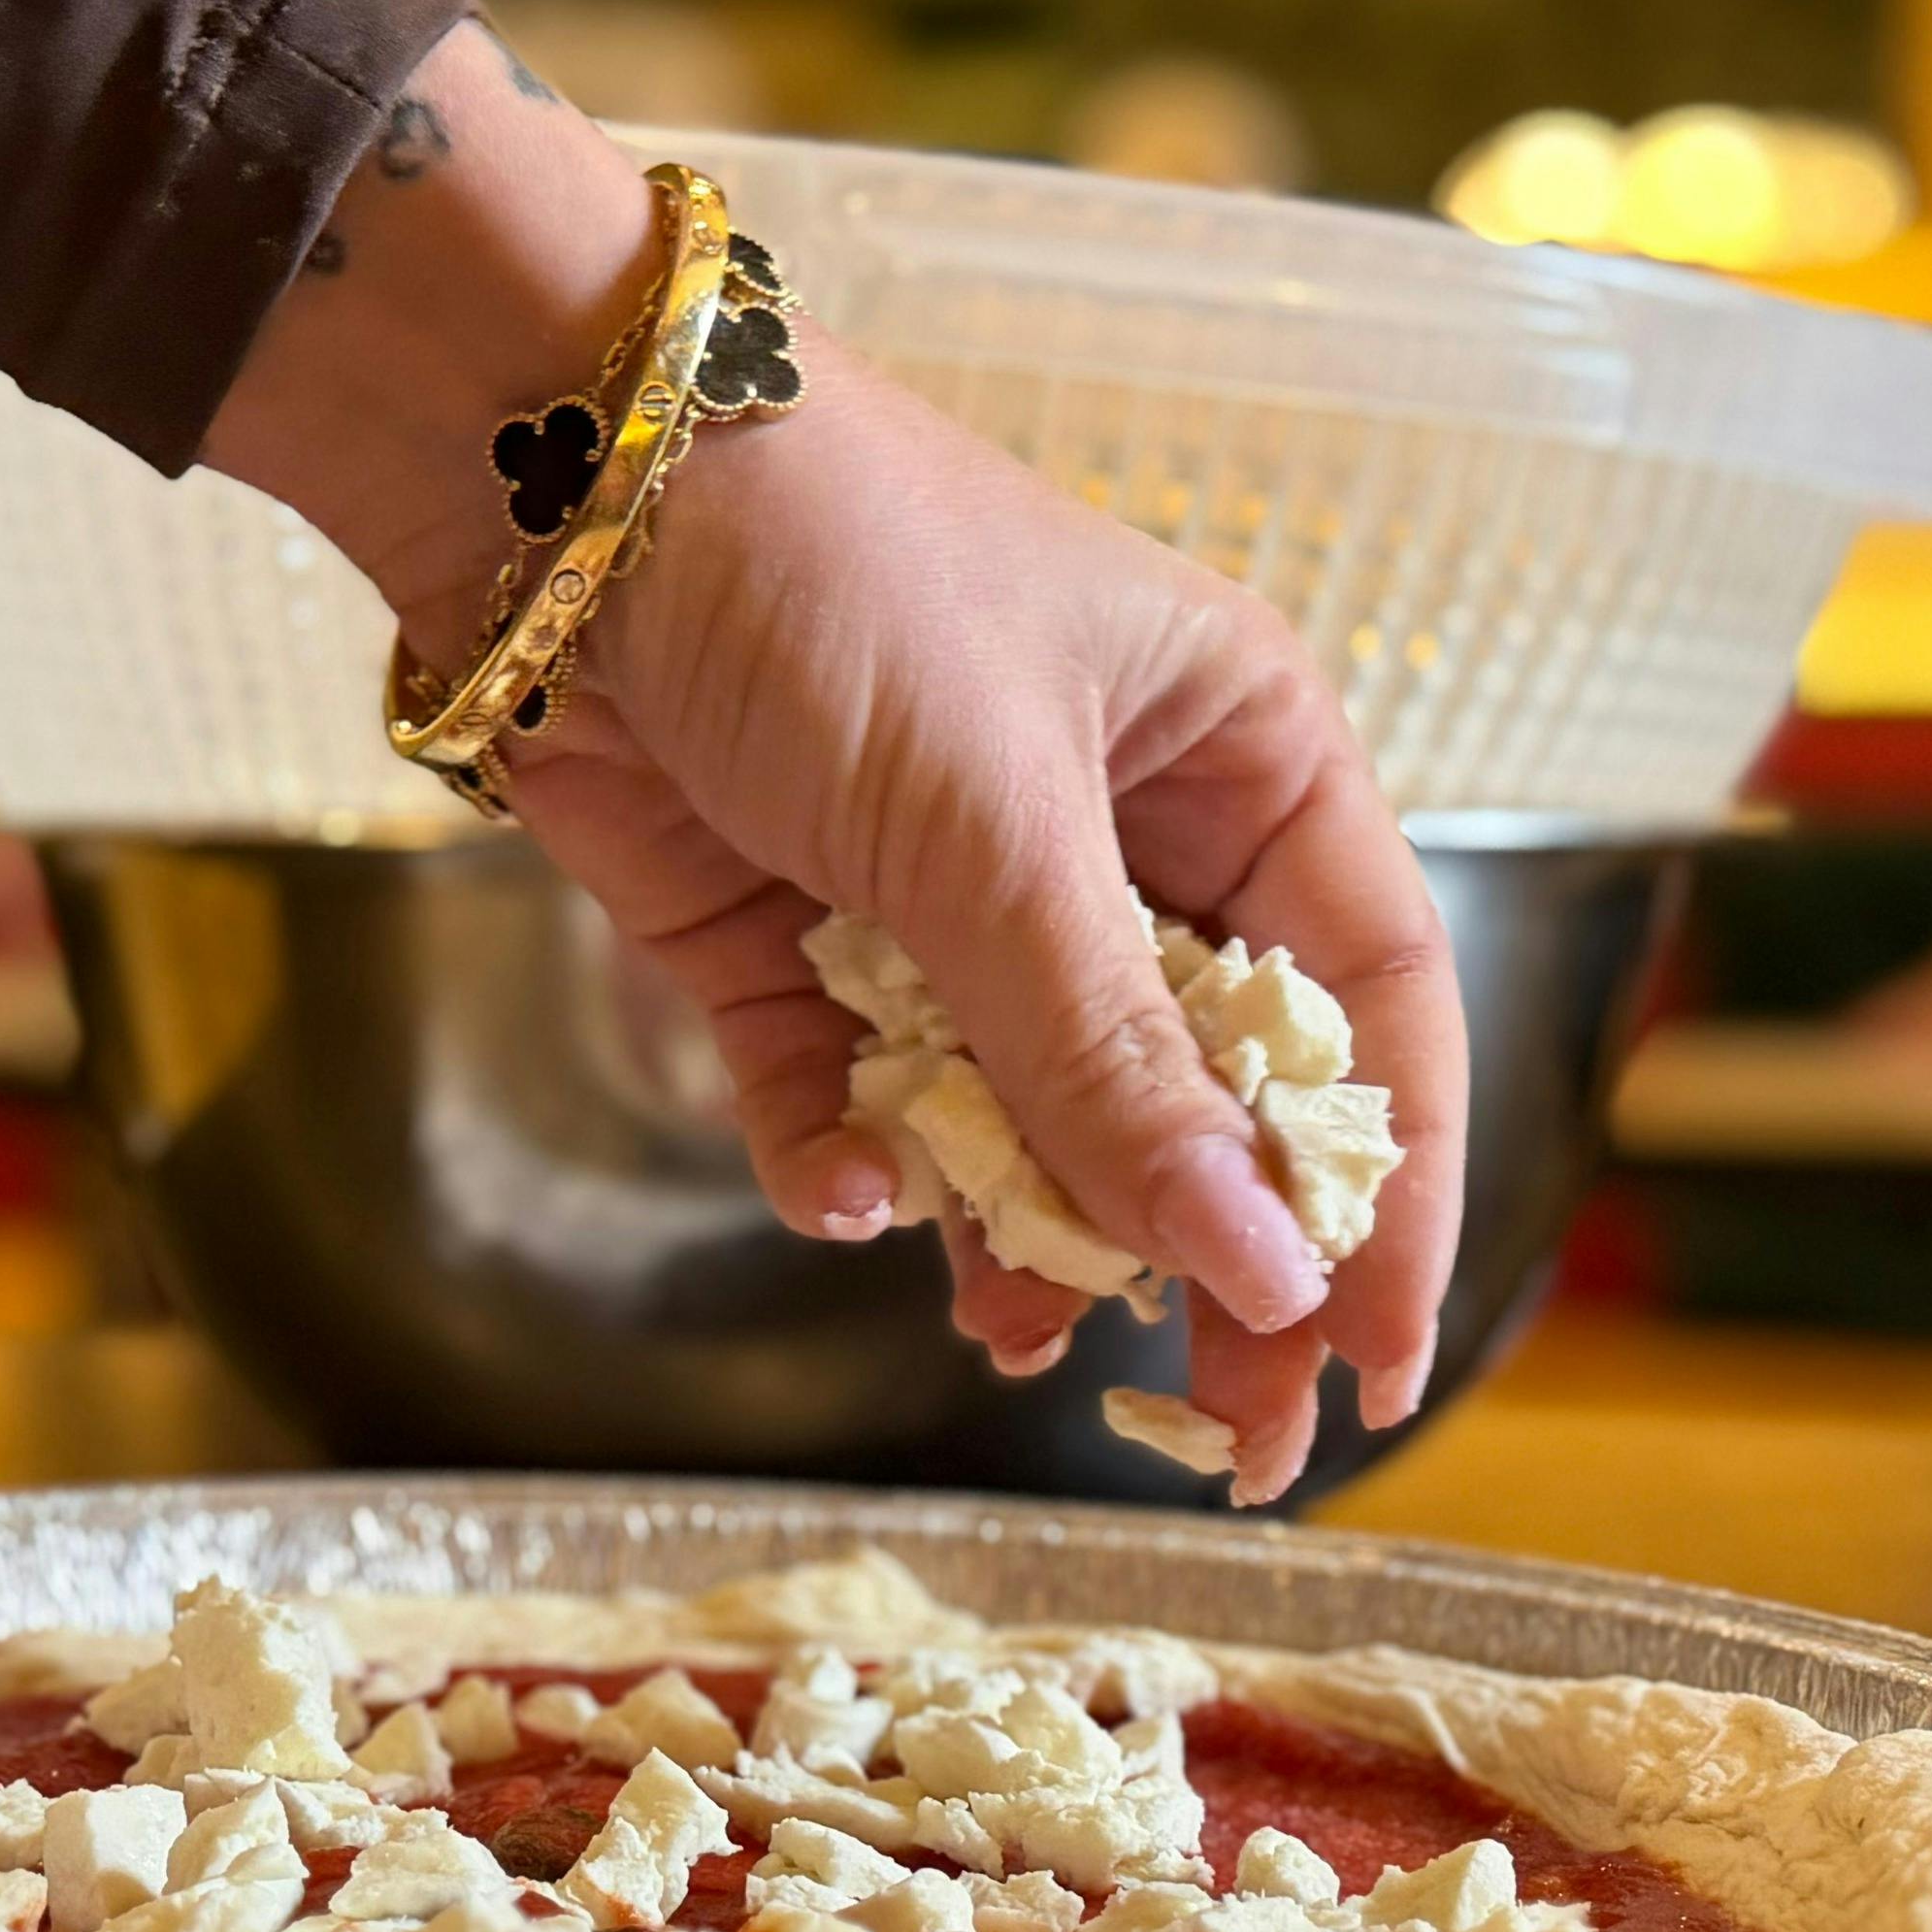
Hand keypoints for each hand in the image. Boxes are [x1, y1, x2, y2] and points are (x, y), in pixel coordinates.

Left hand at [503, 358, 1461, 1500]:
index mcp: (1237, 756)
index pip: (1365, 1008)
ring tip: (1004, 1331)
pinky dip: (852, 1162)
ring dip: (1018, 1232)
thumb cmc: (827, 577)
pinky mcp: (795, 943)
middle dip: (1207, 1259)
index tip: (1377, 1362)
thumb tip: (1260, 1268)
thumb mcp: (997, 828)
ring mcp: (949, 898)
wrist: (544, 487)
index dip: (1387, 1191)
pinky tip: (842, 1191)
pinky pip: (858, 1101)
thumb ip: (1113, 1063)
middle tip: (1222, 1444)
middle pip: (1205, 1095)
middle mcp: (1115, 834)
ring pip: (1030, 1122)